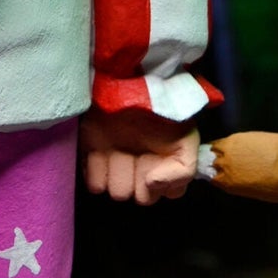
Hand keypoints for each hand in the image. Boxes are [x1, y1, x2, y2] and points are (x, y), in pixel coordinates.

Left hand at [80, 106, 198, 205]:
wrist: (131, 79)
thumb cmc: (162, 108)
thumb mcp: (186, 137)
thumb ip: (182, 171)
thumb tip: (152, 184)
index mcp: (167, 162)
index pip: (172, 193)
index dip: (166, 180)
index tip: (160, 159)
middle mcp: (142, 167)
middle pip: (143, 198)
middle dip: (141, 176)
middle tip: (139, 150)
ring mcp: (117, 163)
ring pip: (118, 193)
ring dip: (119, 172)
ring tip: (120, 147)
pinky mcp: (92, 156)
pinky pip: (94, 184)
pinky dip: (97, 171)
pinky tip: (102, 153)